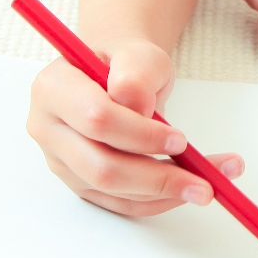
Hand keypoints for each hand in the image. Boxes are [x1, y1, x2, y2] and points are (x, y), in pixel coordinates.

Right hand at [26, 36, 243, 216]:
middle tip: (205, 182)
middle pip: (101, 167)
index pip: (96, 119)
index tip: (181, 139)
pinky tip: (188, 190)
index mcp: (54, 89)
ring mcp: (61, 161)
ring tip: (209, 185)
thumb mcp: (138, 53)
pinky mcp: (81, 183)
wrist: (116, 74)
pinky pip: (121, 204)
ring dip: (165, 193)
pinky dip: (159, 201)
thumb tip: (139, 110)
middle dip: (157, 178)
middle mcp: (48, 129)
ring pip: (113, 191)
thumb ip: (136, 74)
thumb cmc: (125, 63)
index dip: (141, 134)